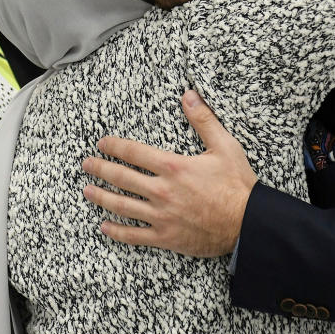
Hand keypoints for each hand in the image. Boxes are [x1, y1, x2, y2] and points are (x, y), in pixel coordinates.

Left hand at [82, 90, 257, 256]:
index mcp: (173, 167)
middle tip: (87, 164)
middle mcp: (162, 191)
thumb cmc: (237, 185)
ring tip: (87, 191)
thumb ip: (204, 120)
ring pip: (122, 205)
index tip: (102, 143)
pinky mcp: (166, 237)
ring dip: (102, 197)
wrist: (247, 223)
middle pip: (121, 178)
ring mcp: (161, 216)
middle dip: (101, 169)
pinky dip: (117, 231)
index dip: (115, 146)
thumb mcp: (224, 146)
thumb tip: (189, 95)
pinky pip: (135, 235)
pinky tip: (105, 227)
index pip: (134, 153)